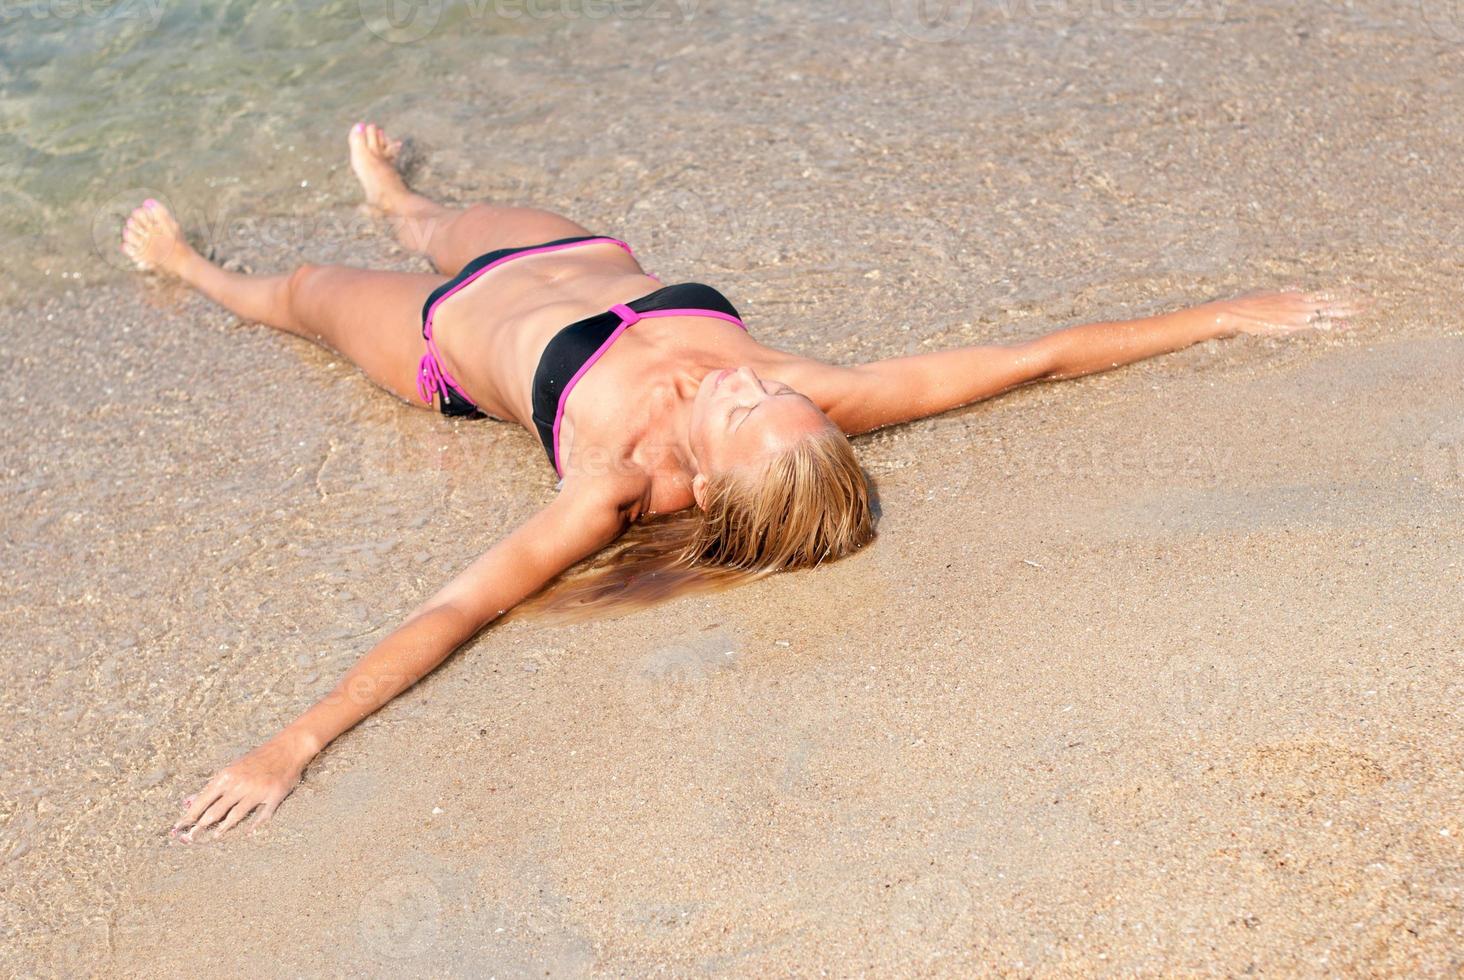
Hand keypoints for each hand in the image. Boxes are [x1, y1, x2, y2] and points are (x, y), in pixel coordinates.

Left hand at [172, 731, 312, 841]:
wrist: (287, 748)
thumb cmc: (257, 759)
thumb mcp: (232, 769)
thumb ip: (211, 787)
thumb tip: (187, 801)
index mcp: (226, 777)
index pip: (202, 801)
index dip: (188, 816)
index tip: (177, 828)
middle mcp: (239, 784)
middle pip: (215, 811)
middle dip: (200, 826)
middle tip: (189, 839)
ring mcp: (257, 791)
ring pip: (235, 815)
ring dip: (223, 829)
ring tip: (214, 837)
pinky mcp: (273, 796)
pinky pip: (262, 816)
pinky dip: (254, 826)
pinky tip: (247, 834)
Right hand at [1213, 287, 1368, 336]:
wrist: (1235, 313)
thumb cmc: (1247, 305)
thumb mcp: (1269, 294)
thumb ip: (1286, 292)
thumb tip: (1298, 287)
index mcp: (1295, 295)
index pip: (1325, 293)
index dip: (1343, 292)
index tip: (1359, 291)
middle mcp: (1300, 303)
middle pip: (1332, 301)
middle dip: (1353, 301)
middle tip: (1373, 300)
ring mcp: (1297, 314)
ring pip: (1329, 311)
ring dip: (1348, 311)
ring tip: (1366, 310)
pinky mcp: (1291, 326)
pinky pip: (1316, 326)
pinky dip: (1332, 326)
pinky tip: (1346, 326)